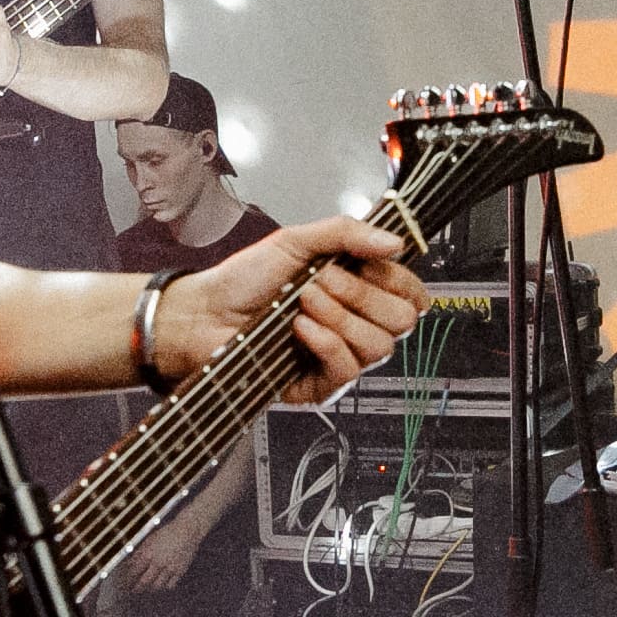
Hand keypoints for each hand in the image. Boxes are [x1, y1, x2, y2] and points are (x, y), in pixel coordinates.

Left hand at [126, 493, 218, 592]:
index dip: (128, 579)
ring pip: (157, 586)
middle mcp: (158, 562)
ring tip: (147, 589)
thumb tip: (130, 562)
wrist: (188, 530)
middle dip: (137, 588)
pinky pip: (170, 585)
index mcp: (149, 553)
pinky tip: (162, 584)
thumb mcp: (150, 539)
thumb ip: (140, 552)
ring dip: (150, 588)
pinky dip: (164, 587)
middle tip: (134, 591)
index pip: (134, 571)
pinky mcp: (180, 571)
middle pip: (144, 582)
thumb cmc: (168, 532)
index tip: (125, 583)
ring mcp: (170, 568)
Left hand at [161, 217, 431, 402]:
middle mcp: (355, 323)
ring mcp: (340, 355)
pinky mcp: (321, 384)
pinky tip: (299, 329)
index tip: (371, 264)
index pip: (411, 294)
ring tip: (303, 303)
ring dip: (339, 317)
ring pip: (378, 346)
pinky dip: (325, 342)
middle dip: (362, 295)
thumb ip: (347, 233)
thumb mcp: (296, 241)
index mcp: (359, 289)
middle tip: (322, 282)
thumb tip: (395, 242)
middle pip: (401, 321)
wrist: (205, 314)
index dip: (397, 280)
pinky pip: (347, 369)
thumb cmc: (244, 280)